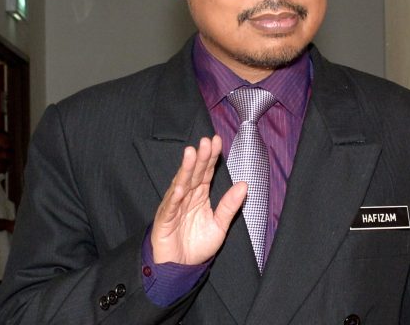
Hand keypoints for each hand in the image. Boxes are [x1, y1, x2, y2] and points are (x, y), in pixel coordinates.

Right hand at [151, 135, 246, 264]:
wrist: (179, 268)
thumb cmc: (196, 245)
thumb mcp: (219, 225)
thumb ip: (230, 206)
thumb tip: (244, 185)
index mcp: (199, 195)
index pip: (206, 172)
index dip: (211, 157)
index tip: (217, 141)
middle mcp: (186, 197)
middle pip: (194, 174)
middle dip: (200, 157)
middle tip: (206, 141)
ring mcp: (174, 207)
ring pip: (180, 184)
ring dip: (186, 170)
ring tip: (191, 154)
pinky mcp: (165, 221)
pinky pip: (170, 207)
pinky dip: (175, 197)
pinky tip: (180, 187)